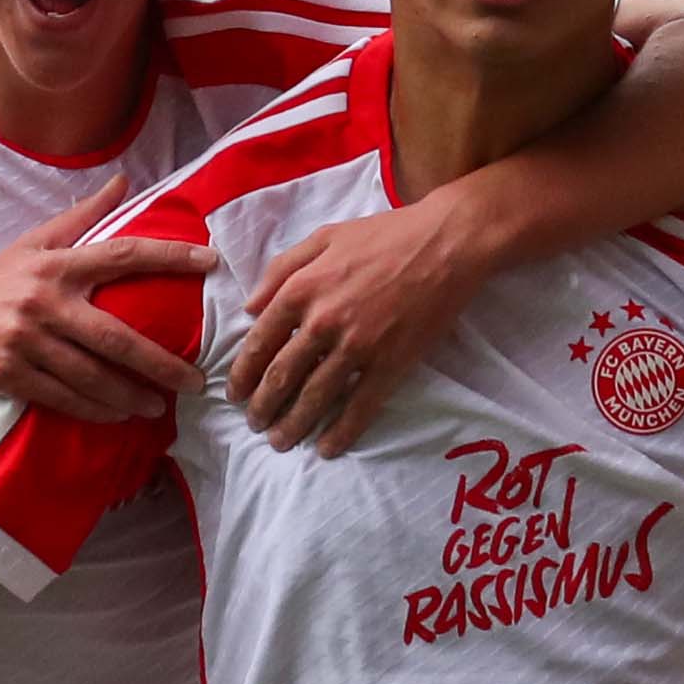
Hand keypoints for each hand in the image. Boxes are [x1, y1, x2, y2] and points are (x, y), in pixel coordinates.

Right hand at [0, 200, 204, 425]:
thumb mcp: (28, 247)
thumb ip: (80, 218)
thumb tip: (123, 183)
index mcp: (53, 265)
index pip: (121, 254)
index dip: (167, 257)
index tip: (209, 264)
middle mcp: (42, 300)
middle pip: (115, 336)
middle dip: (160, 363)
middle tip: (194, 381)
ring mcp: (25, 340)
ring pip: (92, 375)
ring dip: (129, 396)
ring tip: (157, 407)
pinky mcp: (10, 375)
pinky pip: (63, 397)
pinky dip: (94, 410)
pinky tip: (117, 416)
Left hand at [226, 193, 486, 451]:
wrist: (447, 243)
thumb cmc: (385, 235)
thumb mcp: (324, 237)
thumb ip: (281, 268)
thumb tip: (250, 306)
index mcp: (302, 289)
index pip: (259, 342)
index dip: (243, 373)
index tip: (235, 393)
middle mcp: (323, 322)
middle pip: (281, 376)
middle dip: (262, 407)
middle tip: (254, 423)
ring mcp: (358, 347)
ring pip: (315, 397)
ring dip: (293, 425)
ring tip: (280, 441)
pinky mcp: (391, 364)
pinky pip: (360, 407)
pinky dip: (341, 432)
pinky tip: (327, 449)